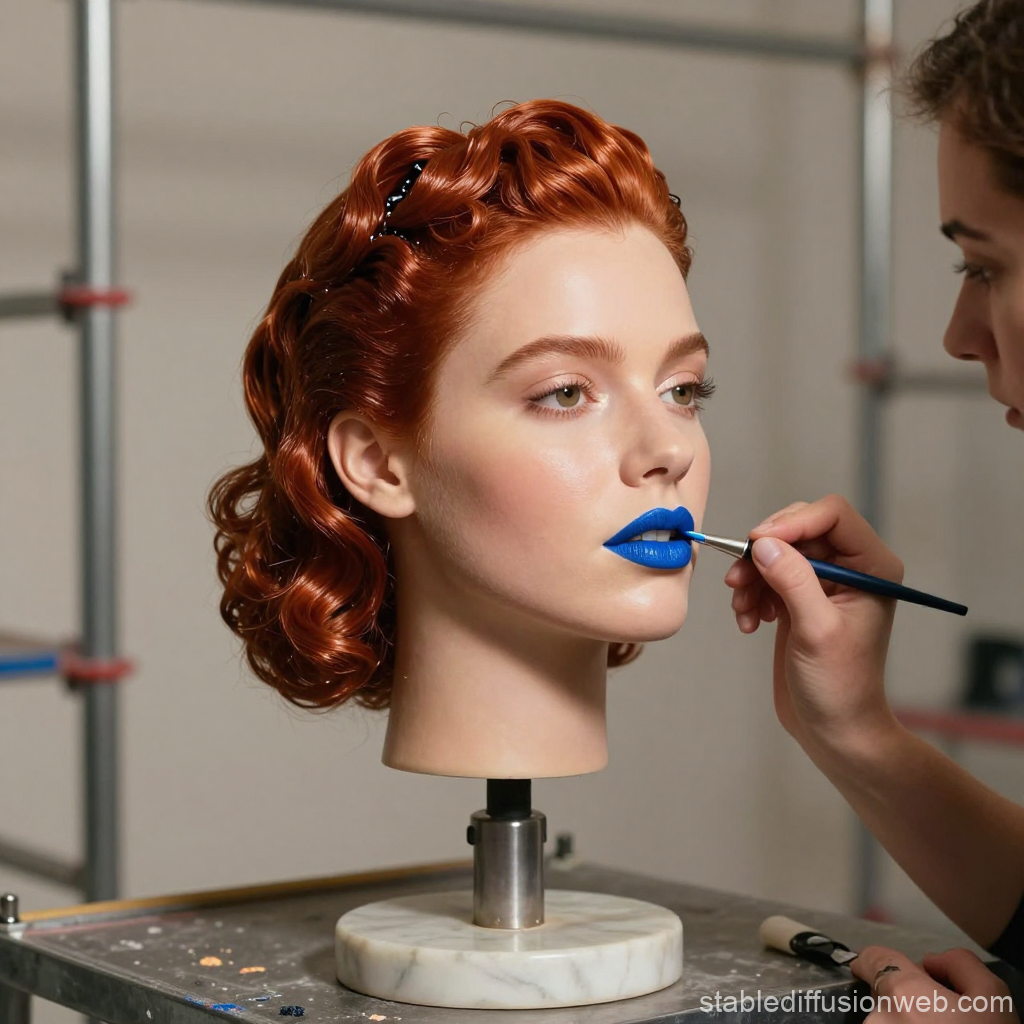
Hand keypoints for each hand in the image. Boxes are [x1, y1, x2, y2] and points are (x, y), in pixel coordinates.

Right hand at [724, 495, 904, 756]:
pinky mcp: (798, 599)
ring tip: (743, 609)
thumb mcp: (817, 631)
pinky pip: (767, 575)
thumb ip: (794, 582)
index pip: (831, 515)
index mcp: (873, 567)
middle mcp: (851, 568)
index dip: (792, 522)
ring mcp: (823, 583)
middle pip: (798, 529)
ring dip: (752, 576)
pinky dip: (751, 594)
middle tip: (739, 579)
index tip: (758, 544)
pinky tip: (750, 622)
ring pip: (777, 551)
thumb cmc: (841, 687)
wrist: (834, 729)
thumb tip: (765, 545)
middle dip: (764, 552)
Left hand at [852, 945, 1016, 1023]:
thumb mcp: (993, 1000)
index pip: (872, 959)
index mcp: (904, 994)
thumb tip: (932, 962)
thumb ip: (959, 964)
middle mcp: (880, 1021)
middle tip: (942, 1022)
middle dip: (907, 1003)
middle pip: (883, 996)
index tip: (884, 969)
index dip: (883, 961)